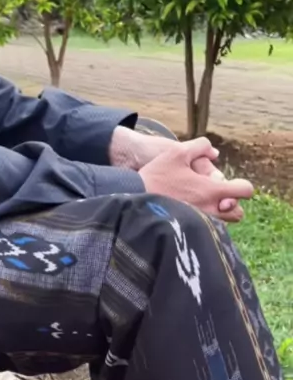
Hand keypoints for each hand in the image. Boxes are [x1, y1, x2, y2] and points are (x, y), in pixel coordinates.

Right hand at [109, 126, 244, 219]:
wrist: (133, 200)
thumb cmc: (155, 176)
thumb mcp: (176, 152)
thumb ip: (200, 146)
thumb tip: (214, 152)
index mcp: (211, 190)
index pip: (245, 191)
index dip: (241, 185)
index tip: (230, 184)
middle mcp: (210, 210)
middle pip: (237, 214)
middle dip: (231, 205)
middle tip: (216, 197)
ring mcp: (199, 224)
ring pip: (223, 224)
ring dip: (218, 215)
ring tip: (203, 205)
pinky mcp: (188, 233)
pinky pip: (206, 230)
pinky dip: (204, 222)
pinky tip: (190, 212)